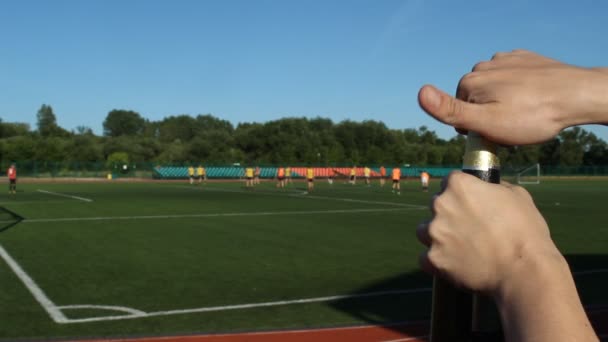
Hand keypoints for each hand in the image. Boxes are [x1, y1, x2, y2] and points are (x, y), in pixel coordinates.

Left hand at [417, 171, 560, 294]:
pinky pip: (425, 259)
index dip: (460, 193)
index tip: (468, 203)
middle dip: (448, 215)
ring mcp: (434, 233)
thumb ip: (495, 188)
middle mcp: (441, 205)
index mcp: (458, 186)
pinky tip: (452, 264)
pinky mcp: (433, 259)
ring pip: (425, 231)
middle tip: (468, 229)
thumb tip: (487, 188)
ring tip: (458, 248)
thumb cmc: (526, 232)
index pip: (448, 182)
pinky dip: (436, 261)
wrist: (524, 270)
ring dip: (438, 237)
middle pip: (436, 206)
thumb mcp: (517, 196)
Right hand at [418, 49, 607, 144]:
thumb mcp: (486, 122)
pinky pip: (512, 77)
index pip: (460, 114)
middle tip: (512, 127)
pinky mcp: (524, 58)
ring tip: (525, 114)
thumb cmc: (531, 115)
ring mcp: (505, 59)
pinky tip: (533, 98)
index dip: (476, 129)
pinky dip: (518, 89)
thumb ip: (451, 110)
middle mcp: (483, 66)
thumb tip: (420, 92)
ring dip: (503, 101)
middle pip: (476, 100)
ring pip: (494, 88)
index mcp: (469, 83)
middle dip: (489, 115)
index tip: (496, 134)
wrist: (576, 94)